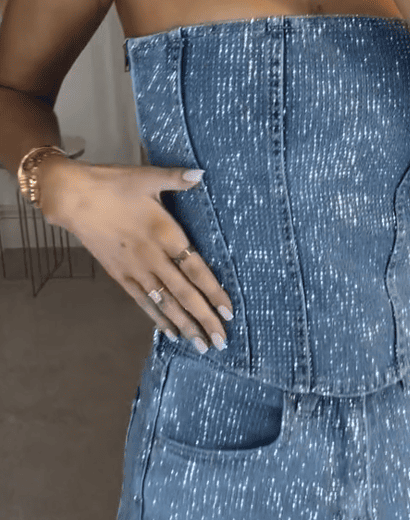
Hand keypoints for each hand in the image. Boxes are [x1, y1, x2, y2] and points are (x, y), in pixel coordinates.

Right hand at [38, 157, 233, 351]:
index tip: (228, 311)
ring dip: (184, 325)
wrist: (71, 198)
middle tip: (221, 342)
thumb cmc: (112, 185)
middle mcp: (152, 257)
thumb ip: (177, 179)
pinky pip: (143, 301)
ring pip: (164, 302)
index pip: (195, 268)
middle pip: (183, 293)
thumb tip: (201, 173)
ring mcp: (135, 269)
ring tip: (201, 345)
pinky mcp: (120, 275)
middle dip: (204, 319)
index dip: (213, 291)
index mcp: (164, 232)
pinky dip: (158, 317)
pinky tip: (172, 332)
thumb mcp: (146, 176)